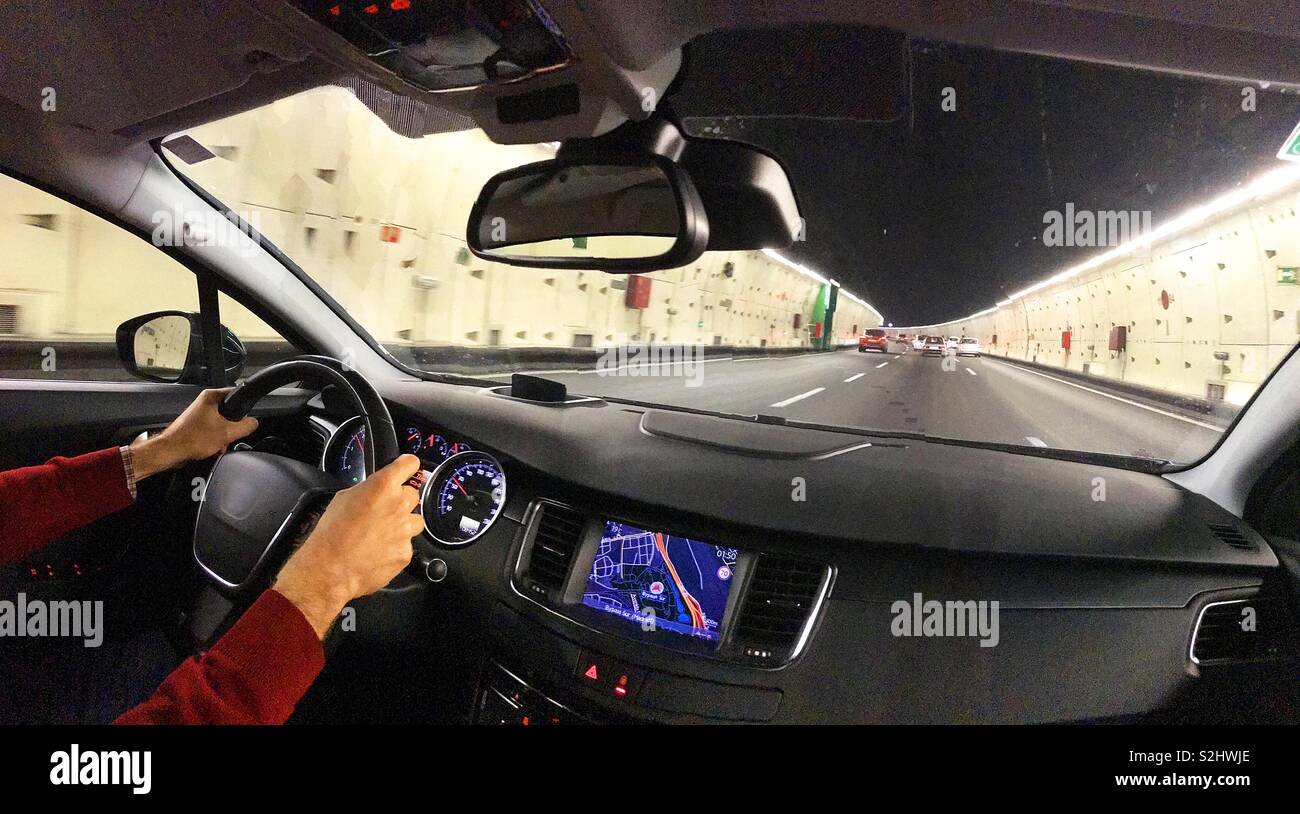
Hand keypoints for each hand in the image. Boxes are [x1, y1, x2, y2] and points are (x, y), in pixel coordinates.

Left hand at [131, 388, 257, 477]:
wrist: (171, 451)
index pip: (237, 394)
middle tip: (228, 436)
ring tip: (218, 444)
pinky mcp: (196, 425)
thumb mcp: (227, 433)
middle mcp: (205, 402)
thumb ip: (246, 426)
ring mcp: (200, 414)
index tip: (245, 419)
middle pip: (231, 412)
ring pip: (222, 423)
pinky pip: (213, 430)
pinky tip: (212, 448)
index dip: (244, 407)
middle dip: (232, 428)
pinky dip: (215, 440)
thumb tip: (254, 423)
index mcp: (211, 396)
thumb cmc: (194, 439)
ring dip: (224, 436)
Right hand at [273, 454, 424, 637]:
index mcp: (383, 486)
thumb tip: (374, 491)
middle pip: (413, 495)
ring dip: (403, 524)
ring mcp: (405, 530)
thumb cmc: (332, 533)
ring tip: (382, 534)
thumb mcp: (344, 498)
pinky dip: (396, 547)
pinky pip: (407, 544)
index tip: (406, 469)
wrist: (330, 568)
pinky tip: (379, 551)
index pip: (409, 464)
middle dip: (400, 501)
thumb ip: (367, 490)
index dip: (407, 466)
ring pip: (415, 521)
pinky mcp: (406, 552)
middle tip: (384, 512)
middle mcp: (399, 505)